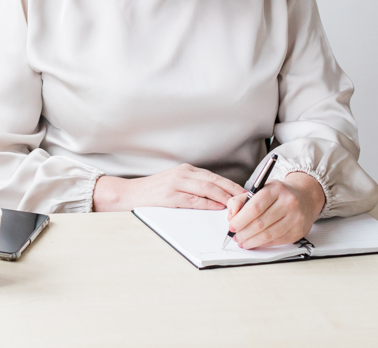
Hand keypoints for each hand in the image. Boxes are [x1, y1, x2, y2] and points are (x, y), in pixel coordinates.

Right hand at [92, 163, 246, 211]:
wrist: (130, 194)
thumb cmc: (154, 192)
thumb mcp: (176, 184)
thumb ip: (195, 188)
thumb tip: (219, 199)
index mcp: (185, 170)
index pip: (214, 176)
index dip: (232, 185)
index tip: (246, 193)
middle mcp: (182, 173)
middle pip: (214, 180)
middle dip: (233, 190)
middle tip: (247, 200)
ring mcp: (176, 183)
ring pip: (207, 188)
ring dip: (224, 197)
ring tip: (237, 205)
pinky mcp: (170, 195)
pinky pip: (194, 199)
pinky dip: (208, 204)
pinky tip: (218, 208)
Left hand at [226, 172, 325, 248]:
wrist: (305, 197)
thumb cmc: (278, 194)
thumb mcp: (260, 189)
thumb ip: (241, 199)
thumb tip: (231, 215)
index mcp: (275, 189)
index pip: (255, 207)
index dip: (240, 219)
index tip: (231, 226)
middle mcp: (288, 203)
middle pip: (261, 223)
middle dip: (244, 232)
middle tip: (235, 236)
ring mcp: (296, 218)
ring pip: (268, 234)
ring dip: (252, 241)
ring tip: (242, 242)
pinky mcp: (299, 231)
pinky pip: (277, 241)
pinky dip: (263, 244)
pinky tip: (255, 243)